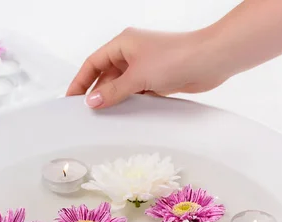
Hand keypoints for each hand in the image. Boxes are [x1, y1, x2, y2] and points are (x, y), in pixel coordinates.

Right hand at [66, 28, 229, 108]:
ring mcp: (146, 66)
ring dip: (115, 99)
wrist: (210, 60)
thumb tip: (92, 101)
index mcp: (123, 43)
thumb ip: (113, 91)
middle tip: (86, 112)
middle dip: (97, 92)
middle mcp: (133, 53)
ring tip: (104, 117)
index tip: (71, 98)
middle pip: (106, 75)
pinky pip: (137, 93)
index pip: (93, 63)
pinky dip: (131, 103)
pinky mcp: (158, 79)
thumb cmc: (176, 57)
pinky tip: (125, 115)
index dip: (80, 80)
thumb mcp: (137, 76)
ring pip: (122, 85)